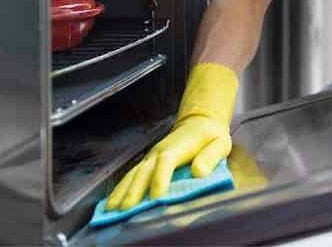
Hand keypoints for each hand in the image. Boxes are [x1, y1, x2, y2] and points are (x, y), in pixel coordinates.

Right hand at [106, 63, 238, 210]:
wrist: (199, 122)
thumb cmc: (211, 136)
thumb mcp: (219, 144)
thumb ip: (210, 157)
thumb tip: (199, 172)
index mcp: (178, 147)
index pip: (166, 162)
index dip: (161, 178)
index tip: (157, 197)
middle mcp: (160, 152)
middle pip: (144, 171)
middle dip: (134, 190)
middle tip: (126, 210)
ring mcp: (151, 157)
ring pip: (133, 174)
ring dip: (122, 191)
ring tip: (111, 209)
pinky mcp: (147, 163)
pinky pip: (130, 176)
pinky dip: (120, 188)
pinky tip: (112, 202)